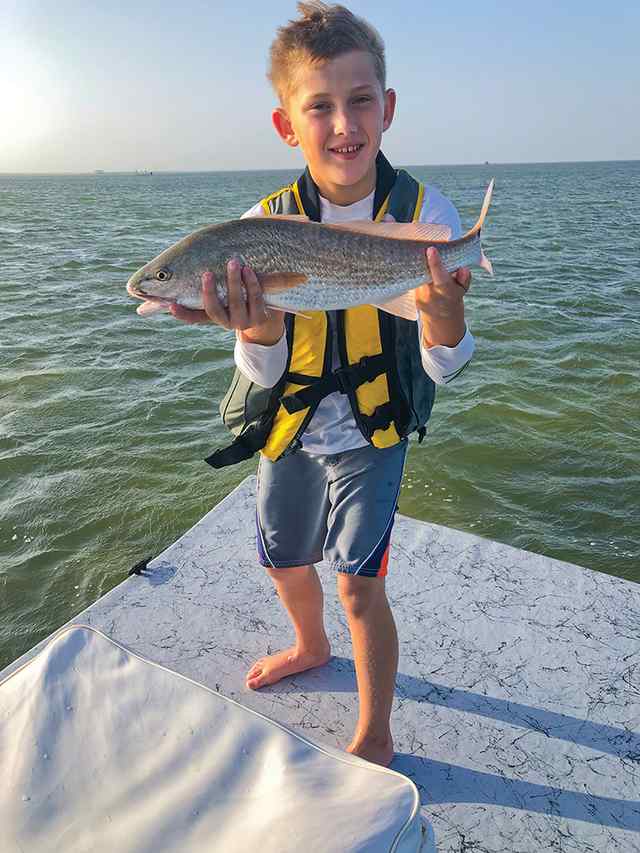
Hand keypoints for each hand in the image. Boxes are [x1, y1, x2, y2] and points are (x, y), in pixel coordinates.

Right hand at [169, 260, 284, 344]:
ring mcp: (242, 322)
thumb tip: (197, 247)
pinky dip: (251, 283)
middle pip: (214, 309)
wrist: (264, 312)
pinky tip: (247, 270)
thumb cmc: (237, 293)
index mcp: (212, 316)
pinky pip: (255, 299)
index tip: (171, 304)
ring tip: (233, 262)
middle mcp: (225, 322)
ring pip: (236, 303)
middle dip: (209, 291)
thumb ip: (209, 276)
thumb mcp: (223, 288)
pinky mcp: (259, 318)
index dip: (182, 314)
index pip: (193, 317)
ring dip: (233, 282)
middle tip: (207, 273)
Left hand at [416, 248, 469, 347]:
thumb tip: (463, 269)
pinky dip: (418, 272)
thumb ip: (464, 279)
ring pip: (419, 273)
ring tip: (425, 258)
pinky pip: (415, 278)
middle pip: (425, 271)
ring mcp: (419, 295)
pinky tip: (420, 268)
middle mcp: (430, 293)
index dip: (435, 263)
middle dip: (425, 259)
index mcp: (446, 291)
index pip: (440, 275)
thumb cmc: (452, 297)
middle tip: (427, 248)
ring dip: (422, 264)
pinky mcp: (412, 295)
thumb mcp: (462, 289)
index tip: (431, 250)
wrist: (441, 318)